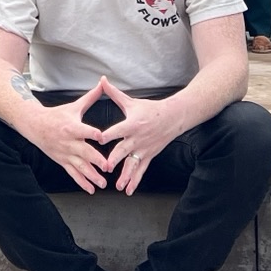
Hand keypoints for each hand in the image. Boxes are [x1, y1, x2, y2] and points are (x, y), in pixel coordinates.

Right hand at [19, 77, 111, 192]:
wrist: (35, 126)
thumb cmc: (57, 115)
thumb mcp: (73, 106)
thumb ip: (90, 97)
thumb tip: (103, 82)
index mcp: (72, 126)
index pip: (84, 130)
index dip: (93, 133)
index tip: (102, 137)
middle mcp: (69, 142)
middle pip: (83, 151)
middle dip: (95, 160)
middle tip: (107, 167)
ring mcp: (65, 153)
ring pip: (79, 166)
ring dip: (91, 175)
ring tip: (102, 183)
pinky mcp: (62, 161)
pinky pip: (73, 173)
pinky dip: (82, 182)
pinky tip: (91, 190)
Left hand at [94, 78, 186, 194]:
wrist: (172, 117)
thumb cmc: (149, 108)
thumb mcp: (131, 101)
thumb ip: (114, 93)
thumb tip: (102, 80)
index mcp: (131, 124)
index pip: (118, 130)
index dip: (108, 134)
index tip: (98, 139)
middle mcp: (137, 138)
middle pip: (124, 150)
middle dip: (114, 159)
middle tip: (105, 167)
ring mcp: (143, 149)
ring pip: (133, 164)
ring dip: (125, 175)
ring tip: (117, 186)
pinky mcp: (148, 156)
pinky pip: (141, 170)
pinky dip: (135, 181)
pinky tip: (128, 190)